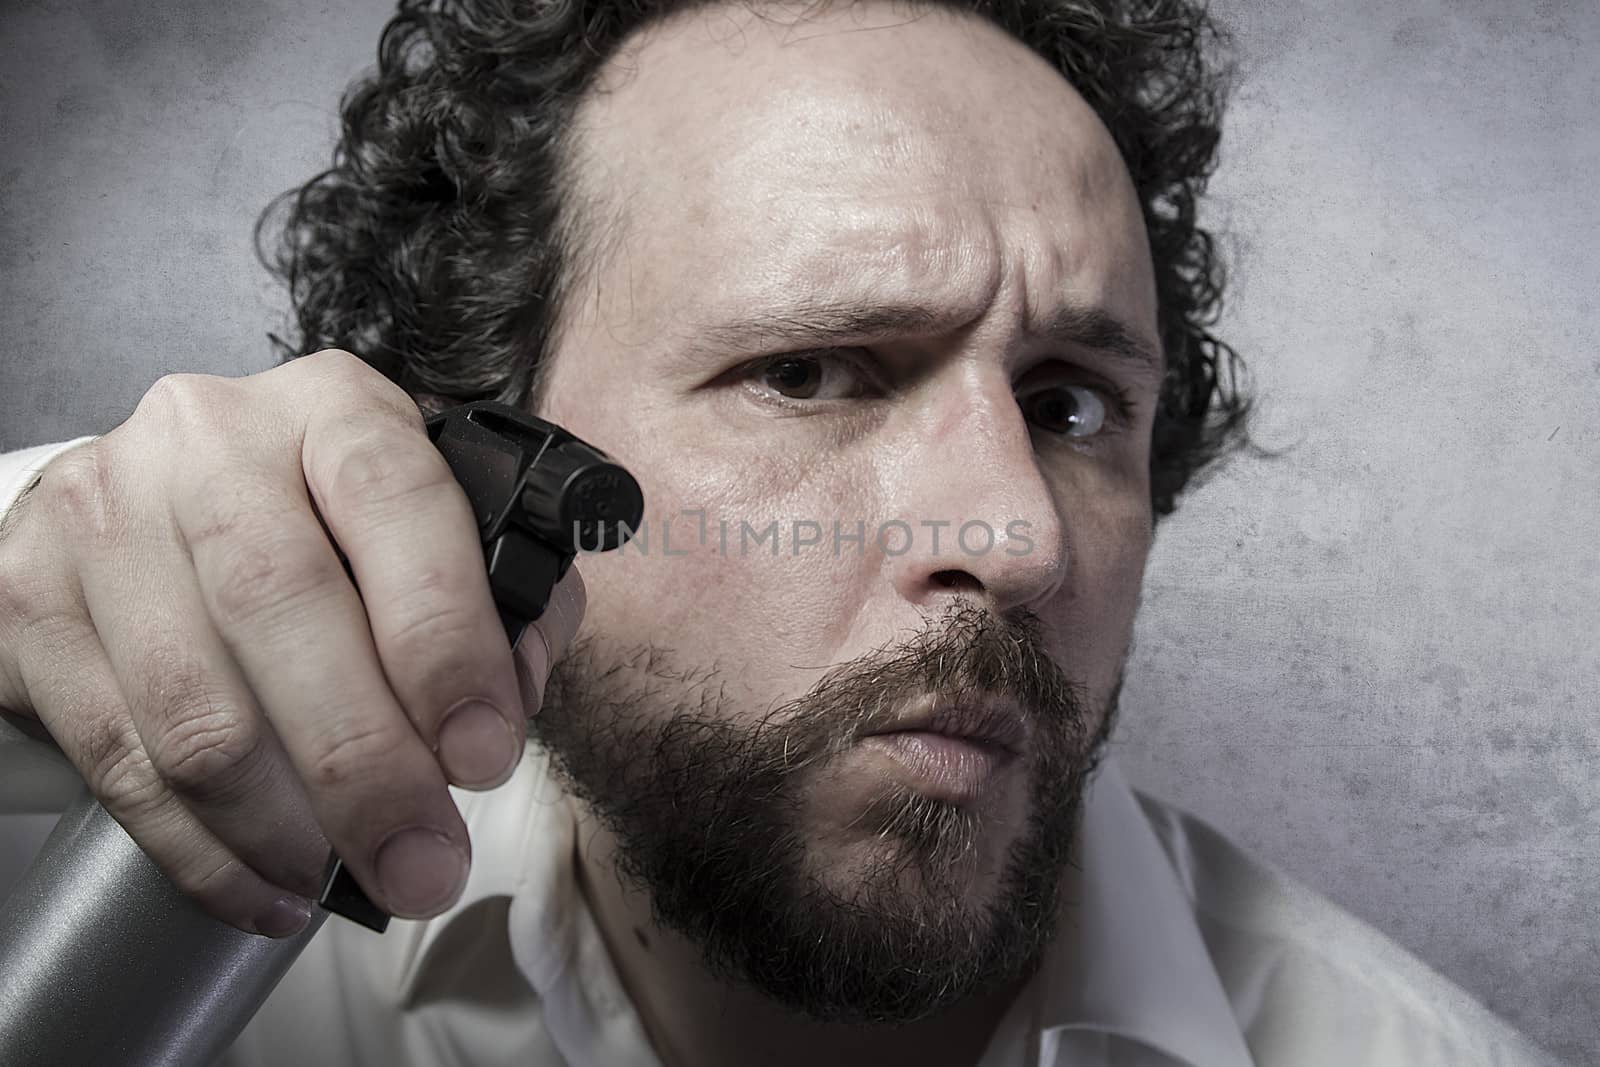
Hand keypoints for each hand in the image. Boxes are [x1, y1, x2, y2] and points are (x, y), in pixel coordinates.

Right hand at [0, 350, 584, 935]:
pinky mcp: (27, 598)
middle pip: (280, 606)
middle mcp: (207, 440)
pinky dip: (201, 849)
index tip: (484, 753)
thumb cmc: (328, 534)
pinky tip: (268, 886)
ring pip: (193, 703)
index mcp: (333, 407)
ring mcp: (103, 515)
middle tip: (425, 863)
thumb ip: (506, 600)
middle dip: (366, 763)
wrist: (159, 510)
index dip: (444, 637)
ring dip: (283, 825)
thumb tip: (512, 700)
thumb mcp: (435, 530)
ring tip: (351, 879)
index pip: (395, 500)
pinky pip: (117, 758)